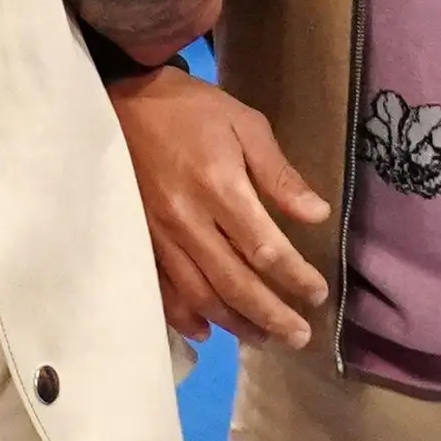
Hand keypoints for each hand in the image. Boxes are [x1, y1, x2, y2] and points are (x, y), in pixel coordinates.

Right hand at [108, 69, 330, 347]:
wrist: (122, 101)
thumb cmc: (191, 110)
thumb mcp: (245, 124)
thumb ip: (279, 174)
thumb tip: (317, 215)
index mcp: (220, 186)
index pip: (265, 249)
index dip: (295, 277)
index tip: (317, 295)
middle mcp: (189, 220)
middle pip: (234, 282)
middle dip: (271, 315)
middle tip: (300, 338)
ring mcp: (159, 236)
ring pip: (200, 294)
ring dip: (235, 323)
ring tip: (265, 340)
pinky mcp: (139, 241)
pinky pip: (162, 290)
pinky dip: (184, 317)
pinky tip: (207, 332)